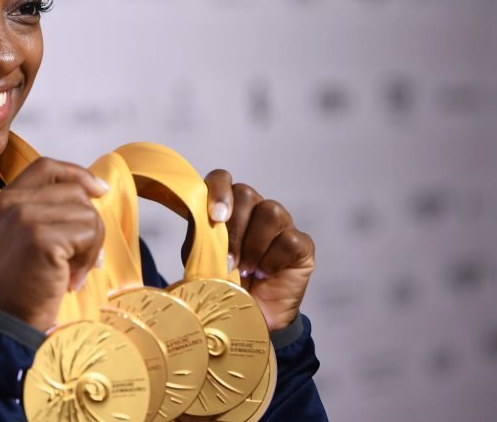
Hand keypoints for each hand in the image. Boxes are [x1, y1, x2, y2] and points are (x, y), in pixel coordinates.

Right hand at [0, 158, 107, 330]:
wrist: (3, 321)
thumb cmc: (17, 286)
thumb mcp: (18, 238)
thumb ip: (42, 212)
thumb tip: (93, 195)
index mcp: (3, 200)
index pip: (46, 167)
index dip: (77, 174)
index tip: (99, 190)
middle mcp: (11, 203)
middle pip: (75, 192)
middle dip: (88, 225)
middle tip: (79, 259)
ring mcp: (24, 218)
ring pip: (87, 213)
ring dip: (89, 246)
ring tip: (70, 272)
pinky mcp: (41, 238)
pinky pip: (89, 234)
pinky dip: (87, 260)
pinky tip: (70, 280)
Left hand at [204, 170, 315, 331]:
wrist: (251, 317)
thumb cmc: (224, 284)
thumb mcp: (202, 261)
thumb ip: (198, 240)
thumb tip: (194, 225)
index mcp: (227, 208)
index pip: (222, 179)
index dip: (218, 191)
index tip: (215, 217)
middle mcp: (255, 210)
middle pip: (246, 194)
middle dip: (234, 230)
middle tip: (229, 261)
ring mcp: (281, 225)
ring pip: (270, 212)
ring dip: (253, 245)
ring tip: (246, 269)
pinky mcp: (301, 245)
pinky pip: (289, 239)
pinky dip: (273, 259)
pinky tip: (265, 273)